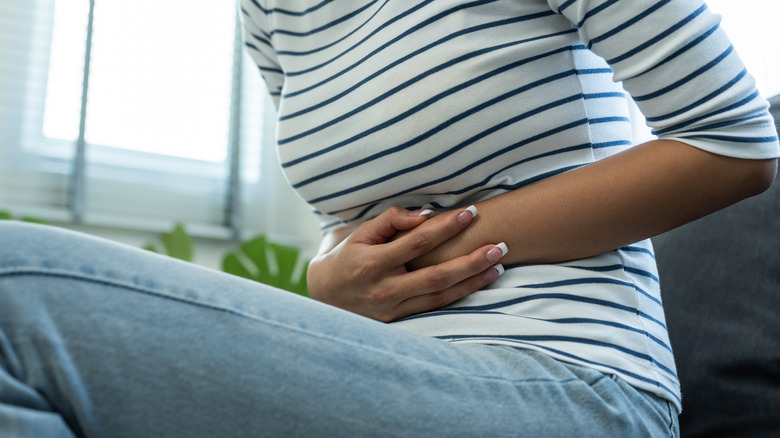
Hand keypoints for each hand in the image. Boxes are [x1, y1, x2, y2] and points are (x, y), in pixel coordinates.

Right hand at [307, 206, 506, 321]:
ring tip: (499, 266)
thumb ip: (391, 221)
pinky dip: (460, 296)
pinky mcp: (399, 321)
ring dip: (473, 282)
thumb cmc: (348, 256)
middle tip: (500, 246)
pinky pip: (435, 307)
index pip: (417, 242)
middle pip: (437, 276)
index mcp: (373, 263)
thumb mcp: (361, 233)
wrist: (325, 296)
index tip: (470, 213)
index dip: (446, 227)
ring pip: (441, 296)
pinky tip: (479, 284)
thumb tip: (425, 215)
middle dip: (471, 261)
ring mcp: (393, 309)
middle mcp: (384, 289)